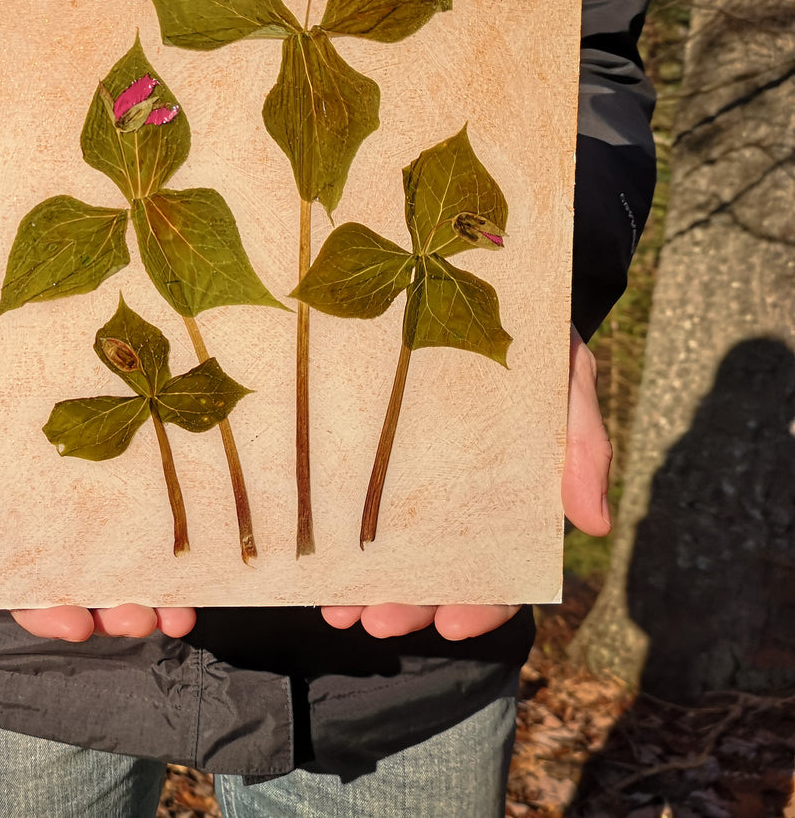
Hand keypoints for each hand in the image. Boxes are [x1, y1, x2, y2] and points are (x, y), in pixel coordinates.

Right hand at [0, 343, 197, 642]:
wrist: (41, 318)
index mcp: (16, 519)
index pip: (25, 586)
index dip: (47, 615)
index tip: (77, 624)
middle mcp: (66, 523)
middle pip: (86, 592)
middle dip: (113, 617)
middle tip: (138, 620)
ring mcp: (110, 504)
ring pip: (130, 575)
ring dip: (153, 606)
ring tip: (175, 617)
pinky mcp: (147, 479)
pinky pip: (166, 532)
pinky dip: (182, 568)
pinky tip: (199, 584)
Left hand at [321, 324, 612, 640]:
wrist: (480, 273)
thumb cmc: (535, 333)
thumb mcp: (569, 377)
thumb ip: (582, 444)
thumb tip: (591, 525)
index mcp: (509, 492)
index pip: (504, 567)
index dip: (483, 604)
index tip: (452, 626)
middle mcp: (456, 494)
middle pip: (435, 571)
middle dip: (406, 605)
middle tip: (374, 621)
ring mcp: (407, 474)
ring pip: (387, 550)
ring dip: (362, 588)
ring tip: (335, 610)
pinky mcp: (363, 447)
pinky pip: (344, 499)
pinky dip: (330, 536)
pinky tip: (307, 562)